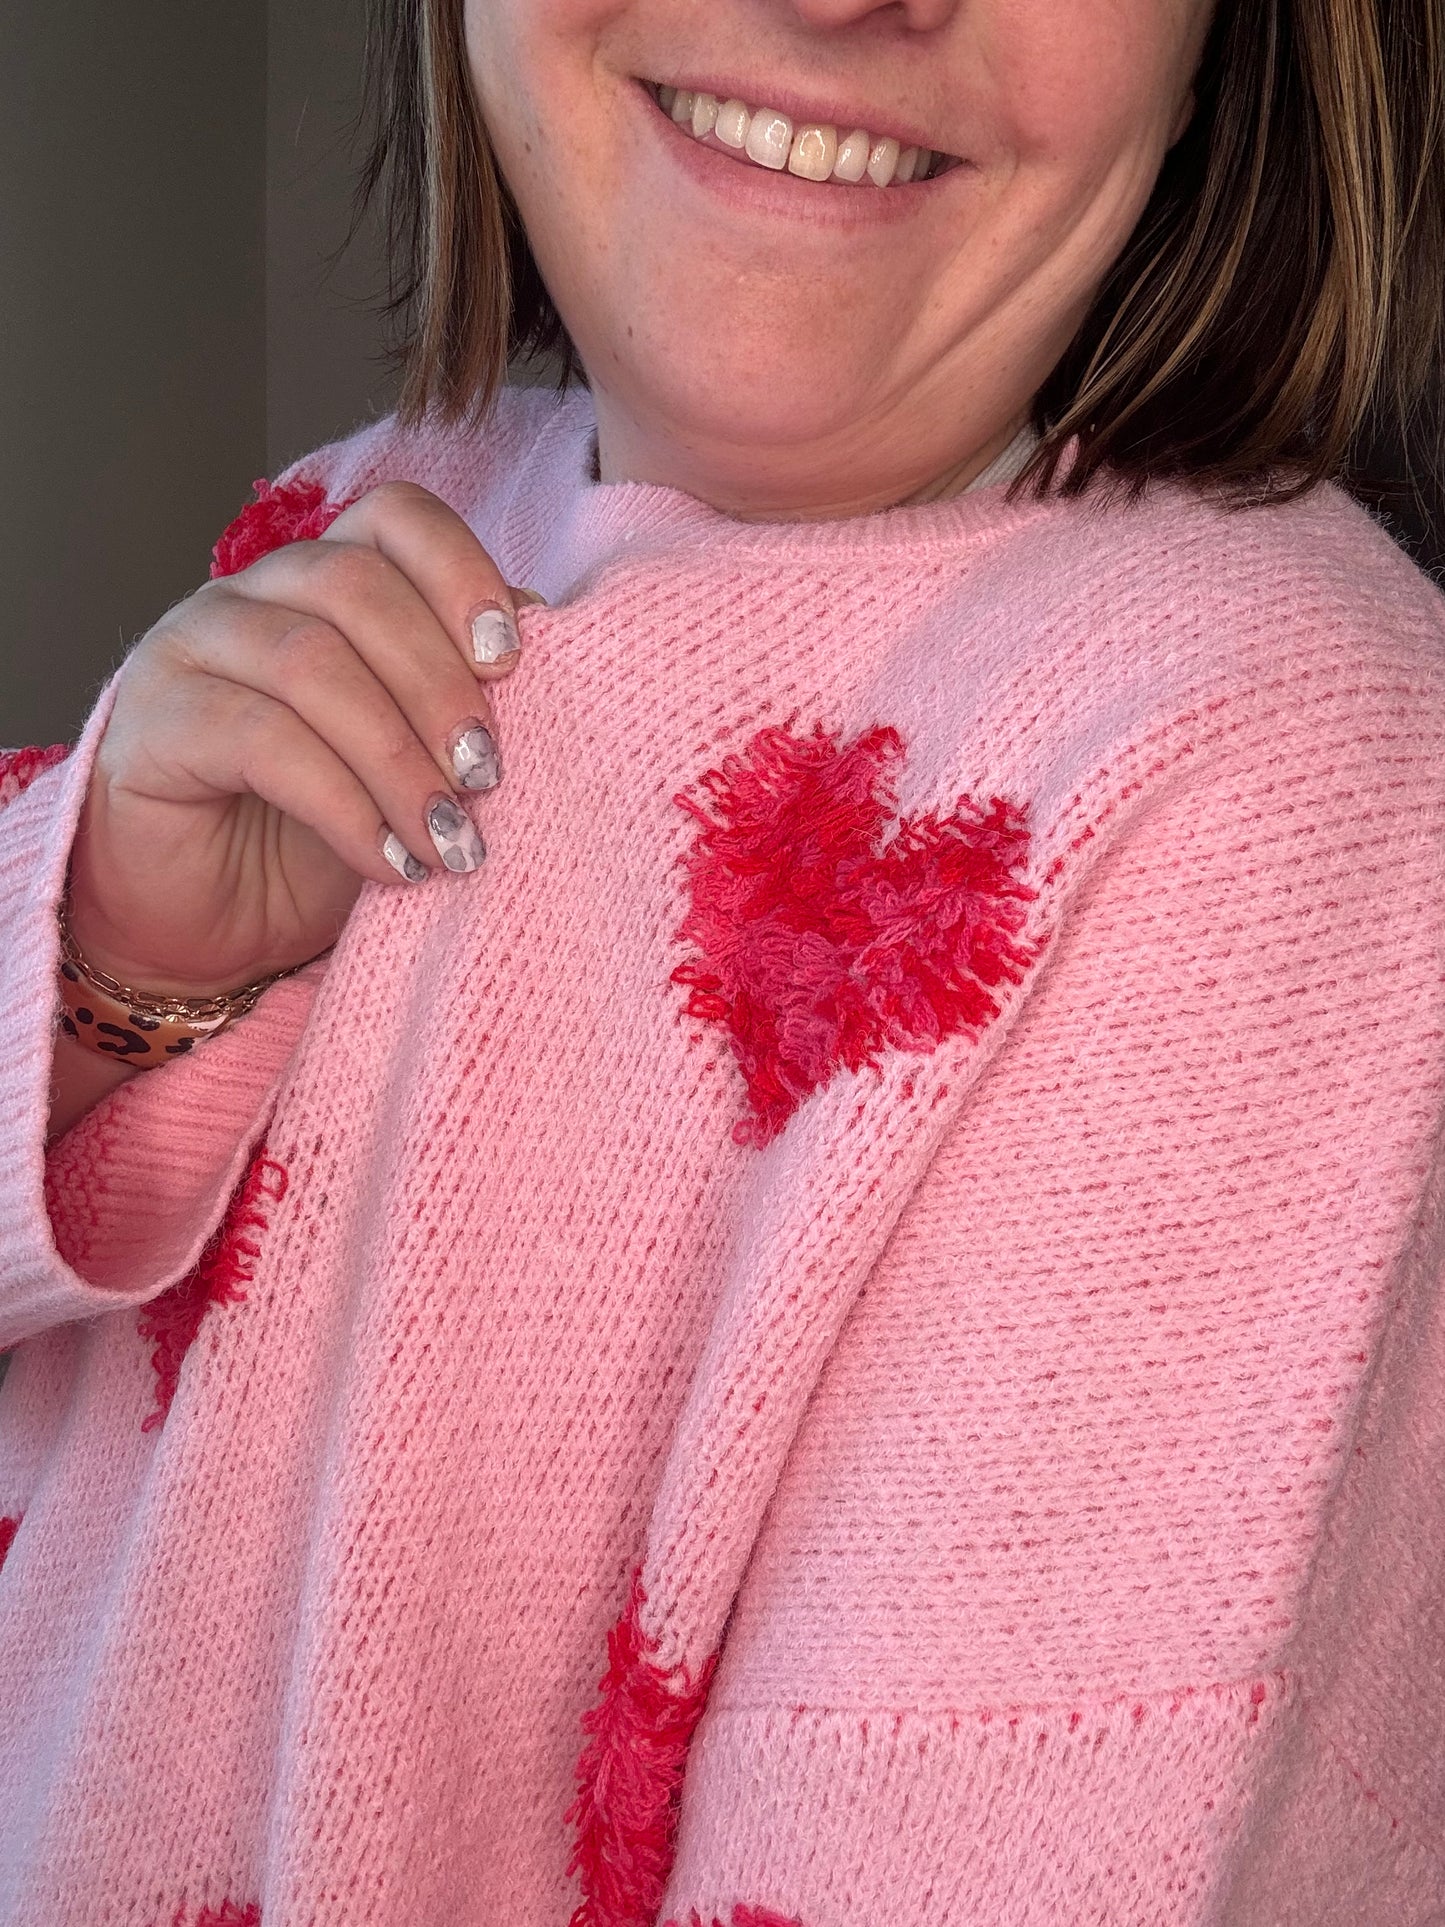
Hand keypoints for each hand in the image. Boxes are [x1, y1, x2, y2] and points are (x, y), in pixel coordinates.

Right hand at [67, 481, 539, 998]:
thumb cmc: (318, 840)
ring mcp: (194, 649)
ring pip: (311, 663)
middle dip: (440, 685)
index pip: (396, 519)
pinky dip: (344, 807)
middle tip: (488, 776)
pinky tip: (388, 862)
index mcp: (326, 582)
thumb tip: (545, 640)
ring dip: (399, 759)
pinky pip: (262, 741)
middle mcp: (255, 596)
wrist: (213, 930)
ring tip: (449, 838)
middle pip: (358, 588)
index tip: (511, 660)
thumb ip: (464, 699)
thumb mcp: (413, 768)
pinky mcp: (156, 722)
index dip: (461, 572)